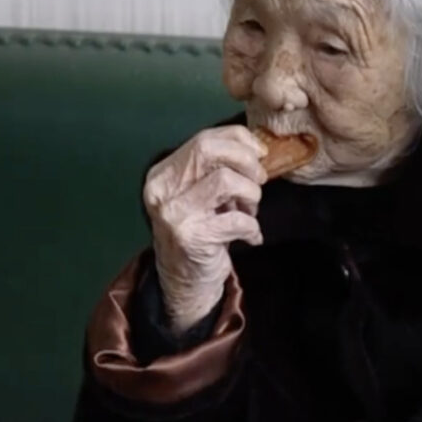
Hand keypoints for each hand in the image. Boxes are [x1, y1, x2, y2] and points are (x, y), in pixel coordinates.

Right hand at [143, 125, 266, 331]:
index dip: (238, 139)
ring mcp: (173, 214)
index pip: (202, 139)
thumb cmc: (201, 231)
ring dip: (251, 195)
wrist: (186, 281)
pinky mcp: (191, 237)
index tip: (260, 152)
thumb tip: (255, 147)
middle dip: (245, 161)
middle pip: (208, 151)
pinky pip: (237, 220)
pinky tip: (251, 237)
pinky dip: (252, 227)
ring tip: (250, 210)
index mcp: (162, 174)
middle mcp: (161, 191)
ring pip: (226, 181)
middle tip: (259, 180)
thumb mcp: (202, 194)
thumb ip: (218, 169)